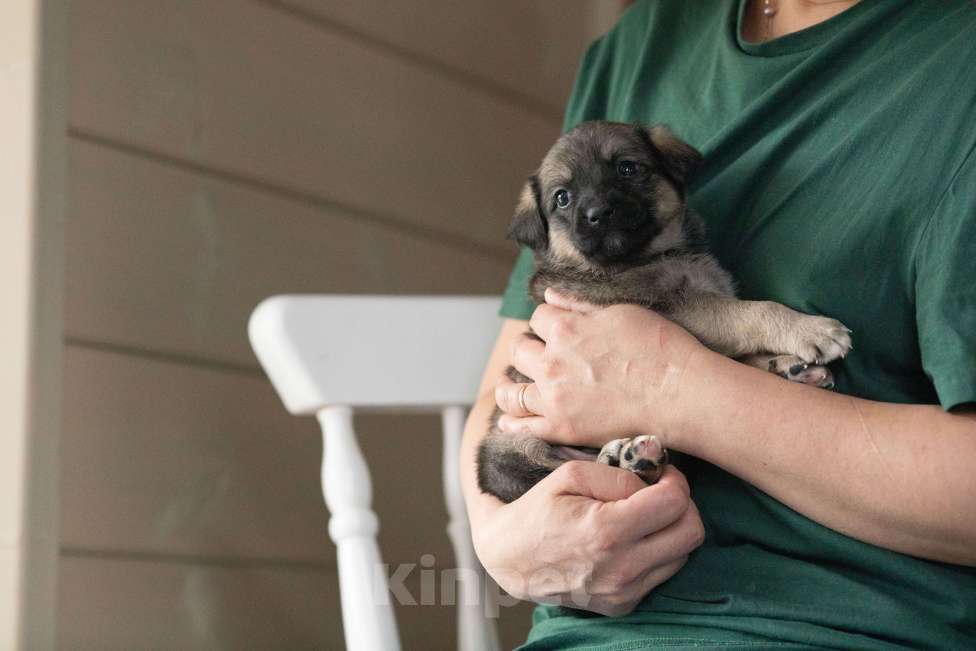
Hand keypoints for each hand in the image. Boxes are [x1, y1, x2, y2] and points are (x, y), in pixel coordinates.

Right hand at [472, 461, 703, 615]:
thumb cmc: (537, 510)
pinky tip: (630, 539)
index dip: (675, 481)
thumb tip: (654, 479)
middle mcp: (621, 568)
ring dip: (670, 530)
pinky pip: (661, 574)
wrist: (509, 558)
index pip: (676, 503)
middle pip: (691, 533)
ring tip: (642, 516)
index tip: (660, 474)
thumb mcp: (569, 475)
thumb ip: (618, 474)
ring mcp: (623, 592)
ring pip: (682, 555)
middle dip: (683, 506)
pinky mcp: (622, 605)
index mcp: (607, 531)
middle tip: (660, 493)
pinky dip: (655, 552)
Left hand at [495, 289, 703, 447]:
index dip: (547, 321)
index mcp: (565, 328)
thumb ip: (579, 305)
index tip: (554, 328)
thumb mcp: (620, 312)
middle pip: (520, 350)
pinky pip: (523, 426)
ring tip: (511, 385)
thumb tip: (550, 295)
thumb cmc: (660, 348)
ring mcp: (554, 398)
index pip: (539, 317)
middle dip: (527, 348)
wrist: (680, 393)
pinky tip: (508, 419)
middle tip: (536, 355)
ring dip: (509, 385)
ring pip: (512, 391)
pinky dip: (511, 421)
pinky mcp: (561, 428)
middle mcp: (551, 362)